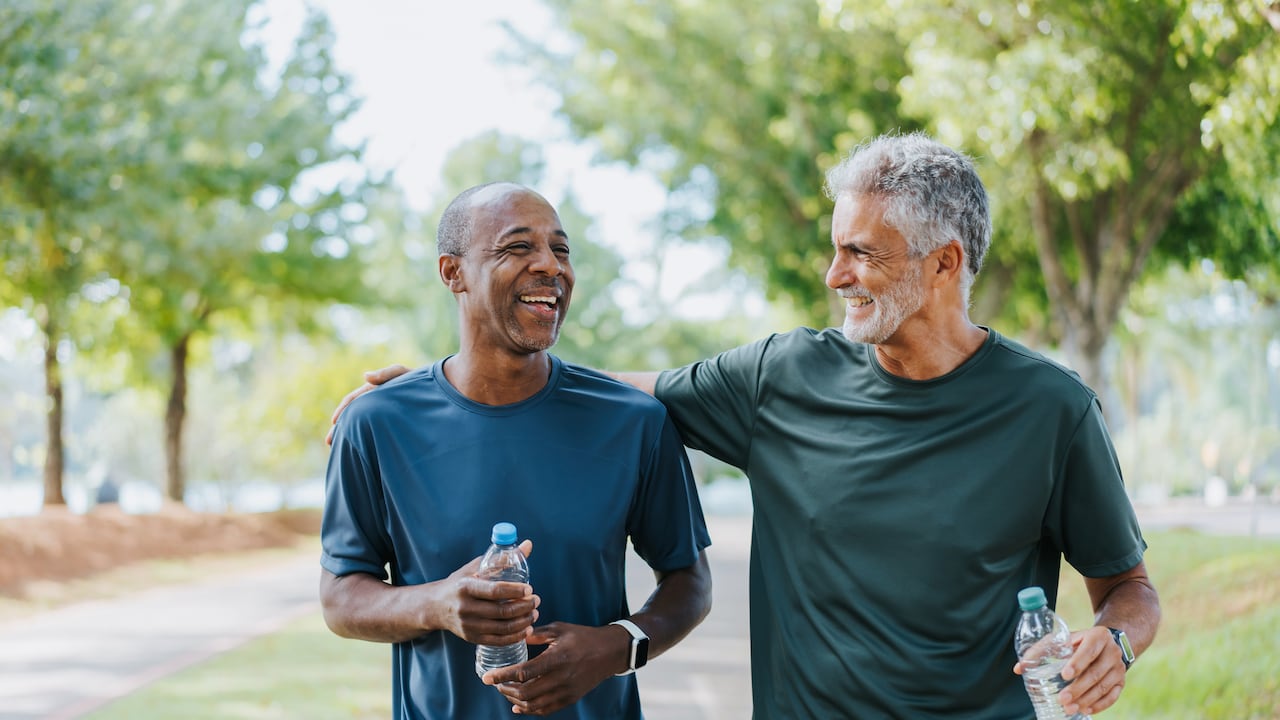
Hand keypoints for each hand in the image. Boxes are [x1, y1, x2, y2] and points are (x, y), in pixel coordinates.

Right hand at [325, 364, 412, 445]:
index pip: (353, 400)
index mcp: (373, 391)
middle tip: (329, 442)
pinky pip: (372, 433)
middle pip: (352, 416)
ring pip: (360, 426)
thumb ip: (387, 373)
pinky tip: (360, 451)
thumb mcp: (403, 374)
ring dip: (349, 435)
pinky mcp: (389, 425)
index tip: (334, 421)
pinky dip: (364, 439)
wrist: (434, 392)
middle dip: (340, 428)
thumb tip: (365, 376)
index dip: (343, 410)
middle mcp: (373, 403)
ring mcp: (380, 414)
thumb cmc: (419, 381)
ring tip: (339, 450)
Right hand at [438, 540, 538, 645]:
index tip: (530, 589)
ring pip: (502, 628)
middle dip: (524, 607)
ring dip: (523, 622)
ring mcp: (468, 625)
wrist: (436, 606)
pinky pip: (498, 641)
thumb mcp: (476, 567)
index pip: (494, 591)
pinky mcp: (471, 638)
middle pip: (501, 611)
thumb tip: (528, 545)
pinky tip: (526, 629)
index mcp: (466, 587)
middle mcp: (465, 608)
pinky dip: (515, 636)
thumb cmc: (460, 583)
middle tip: (536, 600)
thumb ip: (502, 558)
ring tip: (534, 613)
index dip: (515, 591)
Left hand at [481, 622, 625, 715]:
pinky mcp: (570, 698)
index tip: (486, 678)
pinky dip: (529, 710)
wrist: (610, 652)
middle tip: (495, 683)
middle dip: (505, 690)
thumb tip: (516, 635)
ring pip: (533, 704)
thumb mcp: (560, 629)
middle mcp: (561, 678)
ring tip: (505, 692)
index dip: (502, 676)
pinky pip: (545, 709)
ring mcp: (566, 691)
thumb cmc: (583, 637)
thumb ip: (537, 634)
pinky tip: (518, 706)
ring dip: (515, 700)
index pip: (524, 672)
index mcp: (557, 658)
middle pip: (525, 692)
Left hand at [1013, 626, 1126, 715]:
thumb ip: (1040, 650)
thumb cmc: (1078, 641)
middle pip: (1095, 673)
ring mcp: (1119, 668)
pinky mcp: (1121, 681)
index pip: (1088, 651)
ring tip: (1070, 708)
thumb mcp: (1062, 639)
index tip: (1064, 675)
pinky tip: (1086, 710)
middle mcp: (1112, 651)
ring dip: (1086, 700)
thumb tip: (1019, 668)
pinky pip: (1113, 696)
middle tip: (1062, 699)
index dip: (1077, 663)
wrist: (1107, 643)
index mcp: (1098, 636)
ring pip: (1104, 686)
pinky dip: (1100, 705)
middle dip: (1078, 688)